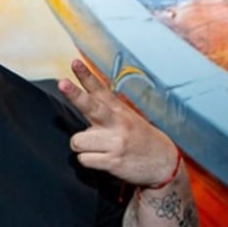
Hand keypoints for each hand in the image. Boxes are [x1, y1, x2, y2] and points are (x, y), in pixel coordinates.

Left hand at [58, 59, 176, 186]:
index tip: (74, 63)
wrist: (165, 164)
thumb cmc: (140, 138)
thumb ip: (105, 108)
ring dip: (83, 147)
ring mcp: (115, 142)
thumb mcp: (127, 118)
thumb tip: (79, 97)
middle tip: (62, 84)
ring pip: (77, 141)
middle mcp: (117, 123)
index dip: (85, 75)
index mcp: (118, 110)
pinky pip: (84, 159)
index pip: (99, 89)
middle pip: (90, 106)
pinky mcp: (113, 161)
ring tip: (100, 148)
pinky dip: (89, 161)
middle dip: (74, 95)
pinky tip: (104, 160)